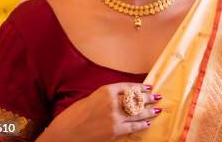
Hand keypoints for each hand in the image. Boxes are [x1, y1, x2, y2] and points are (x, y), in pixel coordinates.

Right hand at [38, 83, 161, 141]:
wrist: (64, 135)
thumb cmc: (73, 116)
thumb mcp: (90, 99)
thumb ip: (107, 97)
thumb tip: (122, 98)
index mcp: (105, 91)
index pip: (128, 87)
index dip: (140, 87)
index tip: (148, 87)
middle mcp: (112, 102)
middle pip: (136, 99)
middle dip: (148, 98)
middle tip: (157, 96)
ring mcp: (115, 117)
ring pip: (138, 113)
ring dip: (149, 110)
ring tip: (157, 108)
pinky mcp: (115, 131)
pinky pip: (133, 127)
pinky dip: (142, 125)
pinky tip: (148, 122)